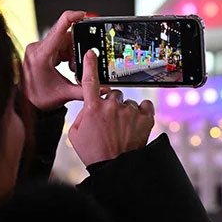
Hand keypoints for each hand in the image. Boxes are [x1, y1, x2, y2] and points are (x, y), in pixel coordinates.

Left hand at [23, 10, 107, 110]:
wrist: (26, 102)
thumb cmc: (38, 98)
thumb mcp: (64, 95)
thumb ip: (84, 90)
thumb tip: (103, 88)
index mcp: (42, 55)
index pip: (58, 28)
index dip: (72, 18)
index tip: (83, 15)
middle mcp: (38, 48)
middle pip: (65, 37)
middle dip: (77, 49)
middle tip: (79, 64)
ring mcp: (39, 48)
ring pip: (64, 41)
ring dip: (73, 53)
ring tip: (73, 68)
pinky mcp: (42, 50)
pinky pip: (60, 45)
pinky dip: (68, 54)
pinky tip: (68, 66)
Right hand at [68, 49, 154, 165]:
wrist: (116, 168)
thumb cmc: (94, 152)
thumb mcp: (75, 134)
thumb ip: (81, 115)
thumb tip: (90, 106)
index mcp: (92, 108)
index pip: (89, 81)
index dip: (89, 65)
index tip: (91, 53)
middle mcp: (111, 106)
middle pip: (112, 94)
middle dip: (111, 105)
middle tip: (110, 123)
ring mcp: (129, 111)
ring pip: (128, 102)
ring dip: (126, 112)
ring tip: (123, 130)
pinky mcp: (145, 118)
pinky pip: (145, 106)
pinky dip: (142, 112)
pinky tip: (136, 123)